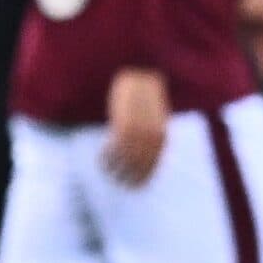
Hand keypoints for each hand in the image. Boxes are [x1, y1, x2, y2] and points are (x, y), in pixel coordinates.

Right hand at [102, 68, 169, 187]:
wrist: (139, 76)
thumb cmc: (145, 99)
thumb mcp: (153, 118)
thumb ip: (150, 137)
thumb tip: (145, 160)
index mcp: (161, 136)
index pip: (152, 165)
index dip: (142, 177)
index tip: (133, 187)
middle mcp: (150, 135)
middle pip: (138, 164)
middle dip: (128, 176)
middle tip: (118, 183)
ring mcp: (137, 130)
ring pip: (124, 158)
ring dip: (115, 168)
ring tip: (107, 172)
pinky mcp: (123, 124)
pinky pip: (114, 147)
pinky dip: (107, 156)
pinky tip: (101, 159)